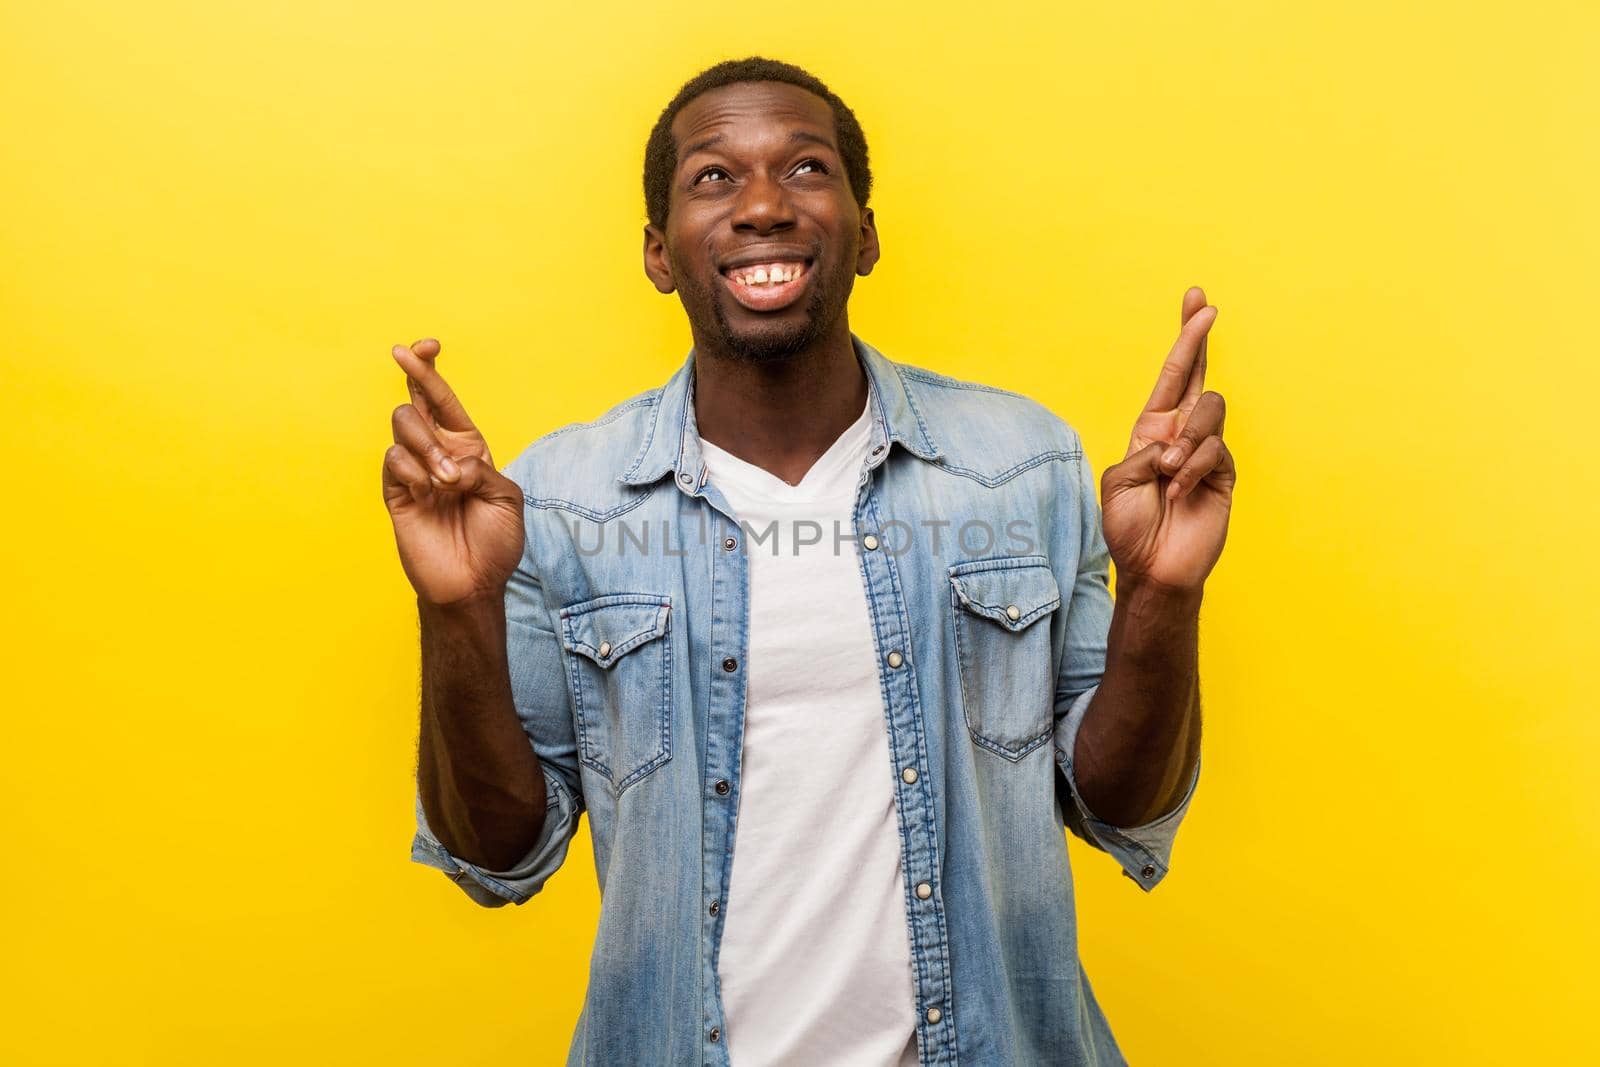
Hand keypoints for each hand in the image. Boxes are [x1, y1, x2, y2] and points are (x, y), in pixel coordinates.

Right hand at [381, 338, 524, 606]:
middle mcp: (437, 454)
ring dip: (427, 449)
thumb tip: (449, 462)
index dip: (429, 369)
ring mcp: (413, 472)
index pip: (441, 398)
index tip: (423, 346)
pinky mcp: (395, 492)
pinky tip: (426, 495)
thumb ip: (481, 468)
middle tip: (451, 460)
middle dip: (426, 406)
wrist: (473, 583)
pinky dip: (413, 471)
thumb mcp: (507, 497)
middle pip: (415, 403)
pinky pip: (393, 459)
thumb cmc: (495, 543)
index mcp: (467, 448)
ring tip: (445, 485)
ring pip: (402, 425)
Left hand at [1098, 287, 1236, 594]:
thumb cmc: (1130, 529)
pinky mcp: (1224, 473)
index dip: (1185, 341)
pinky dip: (1193, 468)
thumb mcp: (1119, 482)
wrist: (1153, 568)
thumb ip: (1145, 451)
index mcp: (1153, 431)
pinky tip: (1180, 490)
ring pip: (1210, 411)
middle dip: (1199, 338)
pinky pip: (1215, 450)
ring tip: (1168, 475)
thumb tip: (1178, 441)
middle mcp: (1182, 435)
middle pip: (1198, 376)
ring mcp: (1206, 453)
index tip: (1197, 302)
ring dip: (1186, 440)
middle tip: (1206, 308)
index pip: (1172, 377)